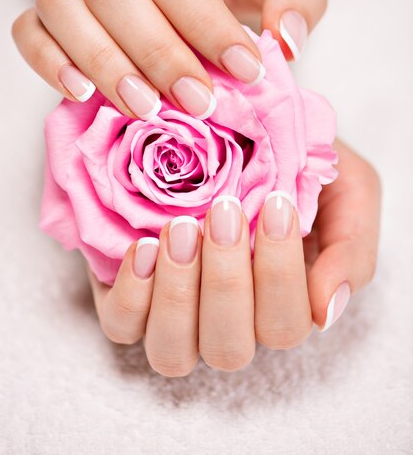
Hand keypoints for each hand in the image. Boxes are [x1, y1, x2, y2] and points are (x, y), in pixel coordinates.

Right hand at [12, 0, 325, 119]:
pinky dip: (49, 63)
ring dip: (104, 62)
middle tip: (198, 102)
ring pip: (61, 5)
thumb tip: (289, 44)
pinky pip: (28, 30)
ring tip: (144, 107)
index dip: (205, 21)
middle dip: (157, 52)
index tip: (246, 71)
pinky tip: (81, 93)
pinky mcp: (43, 10)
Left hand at [88, 139, 380, 375]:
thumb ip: (351, 247)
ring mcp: (175, 311)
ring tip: (181, 229)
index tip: (276, 204)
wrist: (238, 122)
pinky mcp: (130, 292)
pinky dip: (133, 295)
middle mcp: (227, 317)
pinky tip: (144, 246)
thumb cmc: (297, 159)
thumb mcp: (347, 188)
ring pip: (173, 351)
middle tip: (224, 211)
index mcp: (281, 300)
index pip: (284, 325)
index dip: (280, 275)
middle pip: (229, 348)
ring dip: (178, 294)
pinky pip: (122, 326)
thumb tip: (327, 311)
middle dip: (227, 281)